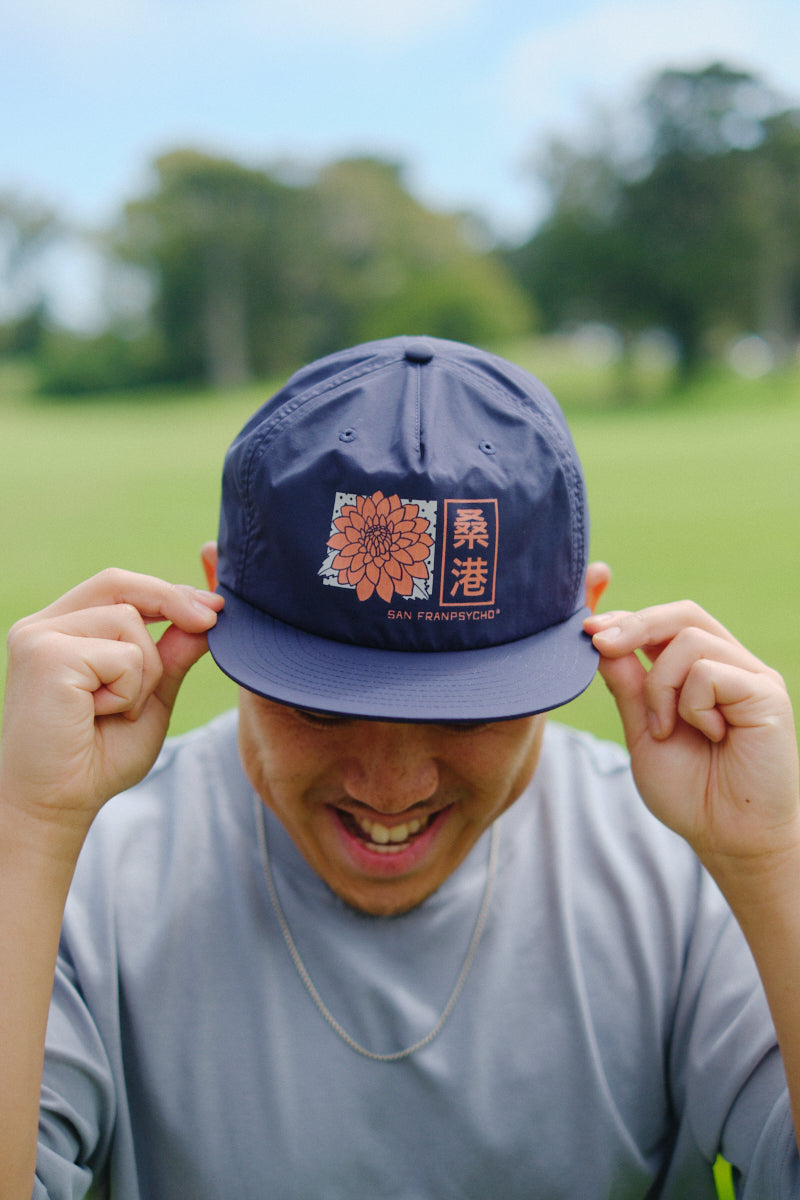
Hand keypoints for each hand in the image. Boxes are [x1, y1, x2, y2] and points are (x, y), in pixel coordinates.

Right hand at [0, 570, 223, 843]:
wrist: (58, 804)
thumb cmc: (97, 757)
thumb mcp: (149, 696)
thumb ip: (172, 654)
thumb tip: (207, 612)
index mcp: (60, 629)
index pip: (116, 586)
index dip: (167, 591)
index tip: (214, 606)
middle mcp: (42, 626)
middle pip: (120, 584)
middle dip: (172, 601)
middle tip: (211, 621)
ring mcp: (39, 637)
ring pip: (129, 623)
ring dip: (144, 674)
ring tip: (113, 710)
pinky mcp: (45, 655)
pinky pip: (122, 656)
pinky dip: (128, 691)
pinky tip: (97, 716)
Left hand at [584, 602, 799, 874]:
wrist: (728, 837)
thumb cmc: (690, 791)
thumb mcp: (643, 731)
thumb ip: (627, 686)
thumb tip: (601, 639)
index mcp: (699, 671)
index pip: (664, 623)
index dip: (625, 618)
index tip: (587, 630)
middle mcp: (729, 665)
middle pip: (682, 613)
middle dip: (634, 624)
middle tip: (600, 644)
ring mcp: (751, 675)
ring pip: (689, 640)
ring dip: (660, 686)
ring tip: (666, 730)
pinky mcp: (767, 692)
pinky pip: (710, 672)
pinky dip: (692, 705)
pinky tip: (709, 736)